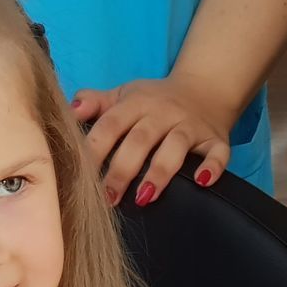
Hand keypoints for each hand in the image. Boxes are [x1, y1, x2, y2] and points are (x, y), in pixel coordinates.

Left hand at [71, 73, 233, 206]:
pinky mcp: (215, 139)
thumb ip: (94, 103)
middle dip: (123, 169)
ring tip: (144, 197)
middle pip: (141, 139)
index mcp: (136, 103)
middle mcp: (163, 112)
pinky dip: (212, 167)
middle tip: (108, 198)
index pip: (110, 125)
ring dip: (160, 171)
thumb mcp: (123, 95)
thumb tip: (69, 110)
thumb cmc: (155, 100)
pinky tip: (202, 182)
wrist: (204, 88)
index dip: (95, 150)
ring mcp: (190, 126)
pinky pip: (217, 153)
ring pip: (175, 147)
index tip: (81, 177)